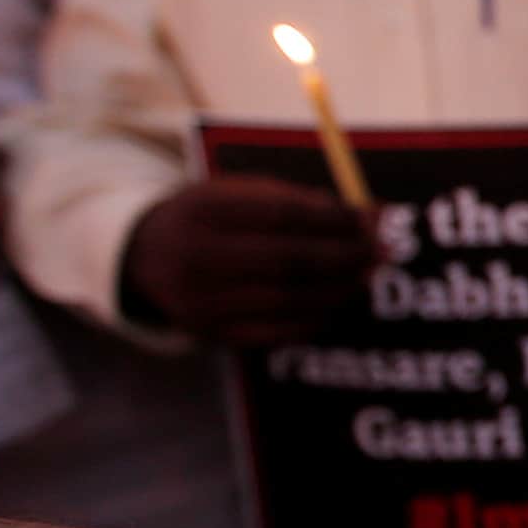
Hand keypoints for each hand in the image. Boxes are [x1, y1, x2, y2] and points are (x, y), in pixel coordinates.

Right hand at [121, 175, 376, 346]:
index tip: (371, 218)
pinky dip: (315, 317)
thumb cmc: (210, 217)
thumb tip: (366, 215)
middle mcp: (199, 259)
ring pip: (288, 300)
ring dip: (339, 289)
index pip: (282, 215)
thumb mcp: (238, 193)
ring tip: (369, 276)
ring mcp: (203, 303)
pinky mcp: (213, 335)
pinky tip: (339, 302)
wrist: (145, 258)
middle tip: (382, 251)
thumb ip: (297, 200)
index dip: (333, 219)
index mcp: (204, 211)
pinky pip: (276, 332)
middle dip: (344, 257)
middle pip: (288, 261)